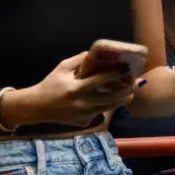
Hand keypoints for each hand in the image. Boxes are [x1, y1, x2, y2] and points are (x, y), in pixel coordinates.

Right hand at [11, 51, 136, 127]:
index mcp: (75, 89)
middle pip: (109, 98)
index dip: (114, 75)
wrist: (37, 107)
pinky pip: (100, 113)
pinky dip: (110, 106)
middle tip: (136, 83)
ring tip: (132, 92)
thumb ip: (80, 60)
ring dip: (121, 100)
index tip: (125, 69)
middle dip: (125, 90)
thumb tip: (97, 53)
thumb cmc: (50, 84)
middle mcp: (81, 103)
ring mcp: (83, 114)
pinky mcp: (83, 121)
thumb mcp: (62, 68)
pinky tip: (118, 99)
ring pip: (108, 108)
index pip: (99, 81)